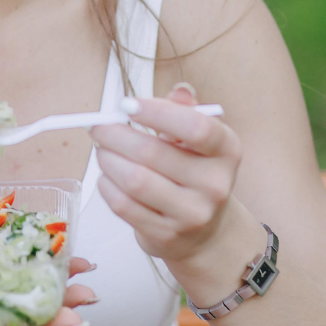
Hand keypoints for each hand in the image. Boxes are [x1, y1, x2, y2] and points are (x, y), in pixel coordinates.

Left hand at [91, 83, 242, 265]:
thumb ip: (185, 112)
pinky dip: (106, 186)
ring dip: (108, 160)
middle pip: (153, 153)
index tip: (125, 104)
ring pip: (134, 181)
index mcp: (226, 150)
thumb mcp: (197, 140)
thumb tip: (179, 91)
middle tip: (98, 127)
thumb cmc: (193, 172)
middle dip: (115, 135)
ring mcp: (192, 214)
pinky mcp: (167, 235)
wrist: (204, 231)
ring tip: (102, 150)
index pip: (195, 127)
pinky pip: (124, 206)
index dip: (156, 112)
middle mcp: (215, 184)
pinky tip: (106, 176)